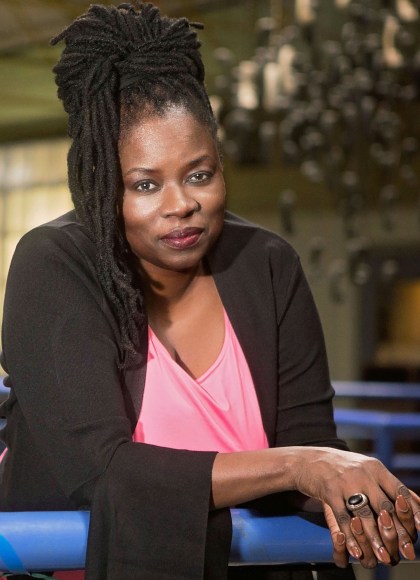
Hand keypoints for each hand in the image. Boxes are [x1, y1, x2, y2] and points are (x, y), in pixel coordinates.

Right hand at [293, 447, 419, 567]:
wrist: (308, 460)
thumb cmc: (342, 469)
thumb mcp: (366, 469)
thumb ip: (388, 484)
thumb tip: (416, 503)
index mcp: (375, 468)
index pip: (399, 490)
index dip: (411, 511)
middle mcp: (363, 473)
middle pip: (384, 506)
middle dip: (396, 531)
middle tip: (406, 552)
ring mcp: (345, 481)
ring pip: (365, 514)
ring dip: (375, 539)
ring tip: (382, 556)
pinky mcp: (329, 490)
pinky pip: (342, 517)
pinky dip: (350, 536)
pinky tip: (356, 550)